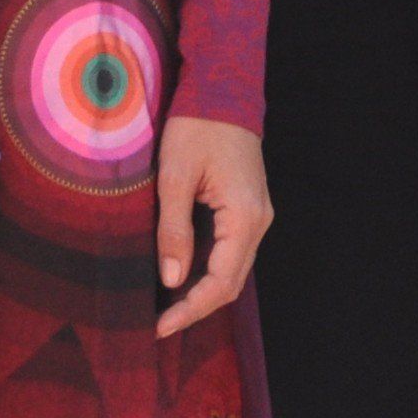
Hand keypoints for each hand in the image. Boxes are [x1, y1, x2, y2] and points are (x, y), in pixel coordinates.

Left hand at [153, 113, 269, 339]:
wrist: (223, 89)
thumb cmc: (196, 126)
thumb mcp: (175, 176)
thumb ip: (174, 229)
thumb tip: (172, 280)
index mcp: (244, 217)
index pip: (220, 283)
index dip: (190, 310)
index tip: (159, 328)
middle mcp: (258, 222)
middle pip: (231, 283)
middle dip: (196, 308)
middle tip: (159, 326)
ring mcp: (256, 215)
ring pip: (233, 269)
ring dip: (203, 292)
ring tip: (168, 309)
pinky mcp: (247, 207)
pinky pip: (231, 251)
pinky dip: (210, 270)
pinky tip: (185, 276)